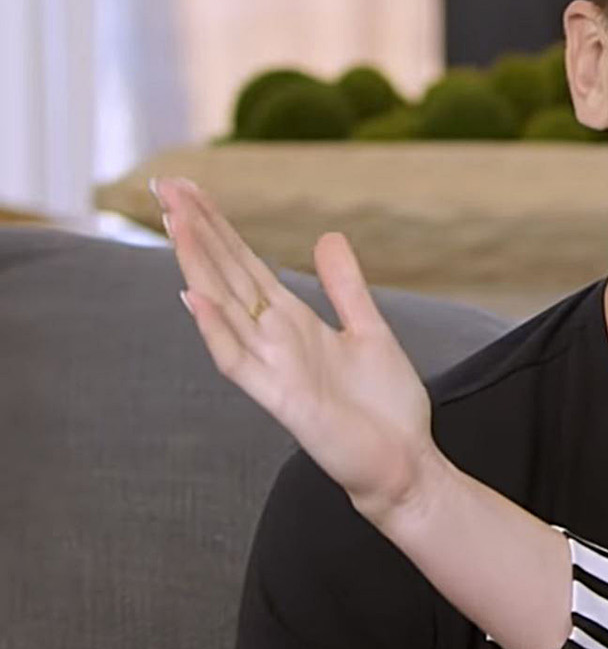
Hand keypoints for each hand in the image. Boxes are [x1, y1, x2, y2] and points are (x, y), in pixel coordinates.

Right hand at [158, 177, 437, 518]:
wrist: (404, 463)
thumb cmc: (384, 407)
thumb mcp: (369, 330)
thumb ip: (344, 287)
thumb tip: (326, 236)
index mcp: (293, 322)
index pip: (244, 264)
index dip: (217, 226)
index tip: (188, 187)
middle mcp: (275, 340)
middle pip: (226, 275)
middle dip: (197, 231)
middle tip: (163, 184)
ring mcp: (274, 369)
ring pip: (224, 308)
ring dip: (199, 266)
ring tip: (174, 222)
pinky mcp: (282, 400)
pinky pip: (239, 361)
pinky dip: (217, 330)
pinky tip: (196, 298)